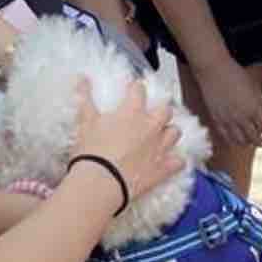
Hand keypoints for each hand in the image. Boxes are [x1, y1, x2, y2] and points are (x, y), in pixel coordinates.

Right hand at [70, 79, 181, 201]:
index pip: (139, 91)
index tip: (133, 89)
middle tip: (151, 114)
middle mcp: (152, 126)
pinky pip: (179, 162)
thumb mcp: (85, 122)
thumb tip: (82, 78)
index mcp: (133, 112)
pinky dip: (176, 161)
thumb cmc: (92, 152)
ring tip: (161, 135)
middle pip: (165, 110)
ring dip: (169, 132)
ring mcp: (161, 147)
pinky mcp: (164, 168)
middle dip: (160, 109)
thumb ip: (85, 98)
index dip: (136, 88)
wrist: (101, 183)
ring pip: (175, 132)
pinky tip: (171, 161)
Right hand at [195, 54, 261, 149]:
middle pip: (254, 138)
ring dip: (247, 143)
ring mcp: (228, 120)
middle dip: (260, 142)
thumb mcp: (255, 89)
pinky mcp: (216, 119)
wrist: (214, 71)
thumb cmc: (236, 76)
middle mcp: (241, 117)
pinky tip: (235, 141)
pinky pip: (225, 136)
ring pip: (239, 140)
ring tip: (250, 143)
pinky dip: (232, 141)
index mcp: (254, 109)